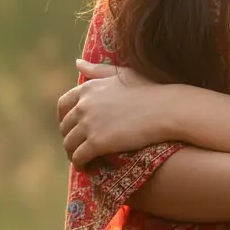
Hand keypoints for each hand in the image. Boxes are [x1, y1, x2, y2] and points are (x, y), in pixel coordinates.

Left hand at [57, 60, 172, 167]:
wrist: (166, 109)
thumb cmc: (150, 89)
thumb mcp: (122, 74)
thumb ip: (98, 70)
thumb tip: (77, 62)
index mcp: (89, 87)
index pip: (63, 104)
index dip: (64, 118)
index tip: (72, 126)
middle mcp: (84, 104)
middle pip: (65, 126)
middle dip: (70, 137)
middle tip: (79, 145)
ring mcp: (89, 124)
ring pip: (69, 144)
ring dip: (73, 153)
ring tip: (83, 158)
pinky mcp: (97, 142)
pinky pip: (79, 157)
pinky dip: (80, 164)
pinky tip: (88, 167)